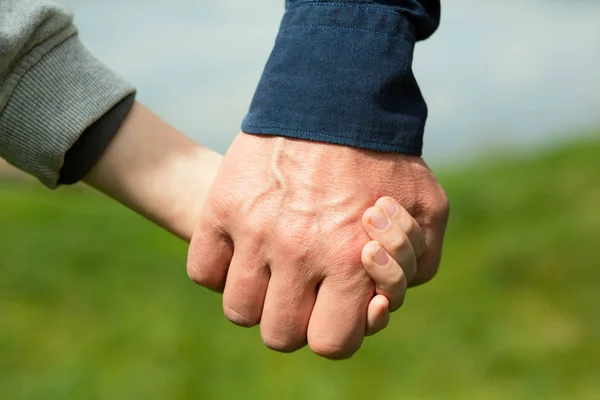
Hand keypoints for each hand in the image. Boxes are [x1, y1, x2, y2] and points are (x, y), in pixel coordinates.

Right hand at [187, 133, 448, 358]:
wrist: (337, 95)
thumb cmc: (385, 158)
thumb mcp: (428, 210)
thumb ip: (418, 266)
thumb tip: (379, 303)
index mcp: (352, 260)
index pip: (331, 343)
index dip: (335, 333)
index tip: (337, 306)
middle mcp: (299, 253)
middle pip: (280, 335)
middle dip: (296, 320)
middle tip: (304, 289)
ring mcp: (254, 231)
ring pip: (240, 309)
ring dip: (257, 298)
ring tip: (273, 268)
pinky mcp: (222, 207)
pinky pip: (204, 271)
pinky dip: (220, 269)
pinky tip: (244, 249)